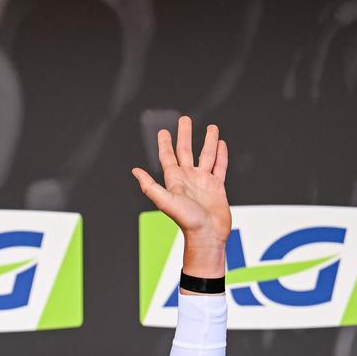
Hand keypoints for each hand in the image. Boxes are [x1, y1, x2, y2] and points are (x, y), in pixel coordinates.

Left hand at [131, 116, 230, 274]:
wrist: (207, 235)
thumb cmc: (187, 221)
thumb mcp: (166, 201)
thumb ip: (150, 186)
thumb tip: (134, 171)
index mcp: (175, 181)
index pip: (168, 157)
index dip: (165, 144)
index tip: (163, 131)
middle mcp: (188, 179)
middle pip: (186, 151)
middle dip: (185, 135)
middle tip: (185, 120)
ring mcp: (203, 182)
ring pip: (206, 156)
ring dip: (208, 141)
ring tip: (211, 127)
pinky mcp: (217, 187)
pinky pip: (219, 167)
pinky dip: (221, 155)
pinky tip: (222, 144)